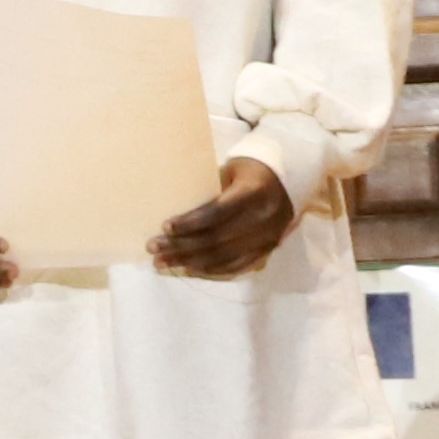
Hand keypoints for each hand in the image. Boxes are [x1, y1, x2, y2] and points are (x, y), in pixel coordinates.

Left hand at [152, 155, 298, 279]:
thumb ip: (209, 189)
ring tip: (163, 262)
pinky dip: (212, 269)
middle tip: (153, 248)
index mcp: (253, 193)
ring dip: (191, 261)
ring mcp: (267, 237)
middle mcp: (263, 218)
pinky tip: (189, 269)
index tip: (165, 227)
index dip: (190, 222)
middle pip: (218, 238)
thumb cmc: (248, 172)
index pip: (218, 212)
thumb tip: (174, 207)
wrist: (286, 182)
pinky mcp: (268, 249)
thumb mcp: (230, 170)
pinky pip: (238, 265)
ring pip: (225, 256)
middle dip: (182, 246)